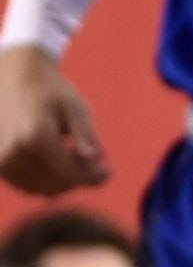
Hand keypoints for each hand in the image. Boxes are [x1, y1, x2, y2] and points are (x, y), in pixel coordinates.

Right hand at [0, 48, 105, 195]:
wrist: (13, 77)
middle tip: (94, 164)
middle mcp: (12, 153)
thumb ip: (86, 136)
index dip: (92, 178)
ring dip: (61, 180)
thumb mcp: (76, 107)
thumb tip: (96, 160)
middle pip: (54, 185)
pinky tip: (57, 158)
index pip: (68, 174)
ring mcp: (0, 161)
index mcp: (35, 137)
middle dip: (79, 179)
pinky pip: (25, 183)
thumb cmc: (50, 90)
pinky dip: (44, 179)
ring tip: (73, 155)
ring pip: (38, 188)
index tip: (109, 173)